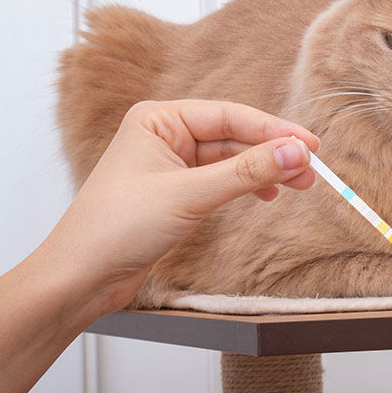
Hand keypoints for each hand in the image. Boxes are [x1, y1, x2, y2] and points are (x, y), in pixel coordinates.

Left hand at [36, 99, 319, 313]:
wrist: (80, 276)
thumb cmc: (116, 228)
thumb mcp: (190, 196)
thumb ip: (246, 172)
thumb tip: (295, 152)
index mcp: (158, 119)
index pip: (228, 115)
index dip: (272, 130)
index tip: (309, 145)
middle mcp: (163, 136)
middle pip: (232, 136)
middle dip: (272, 152)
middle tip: (311, 170)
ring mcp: (169, 166)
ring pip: (229, 160)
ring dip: (263, 171)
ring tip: (298, 185)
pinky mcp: (174, 194)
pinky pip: (219, 181)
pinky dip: (245, 187)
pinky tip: (267, 196)